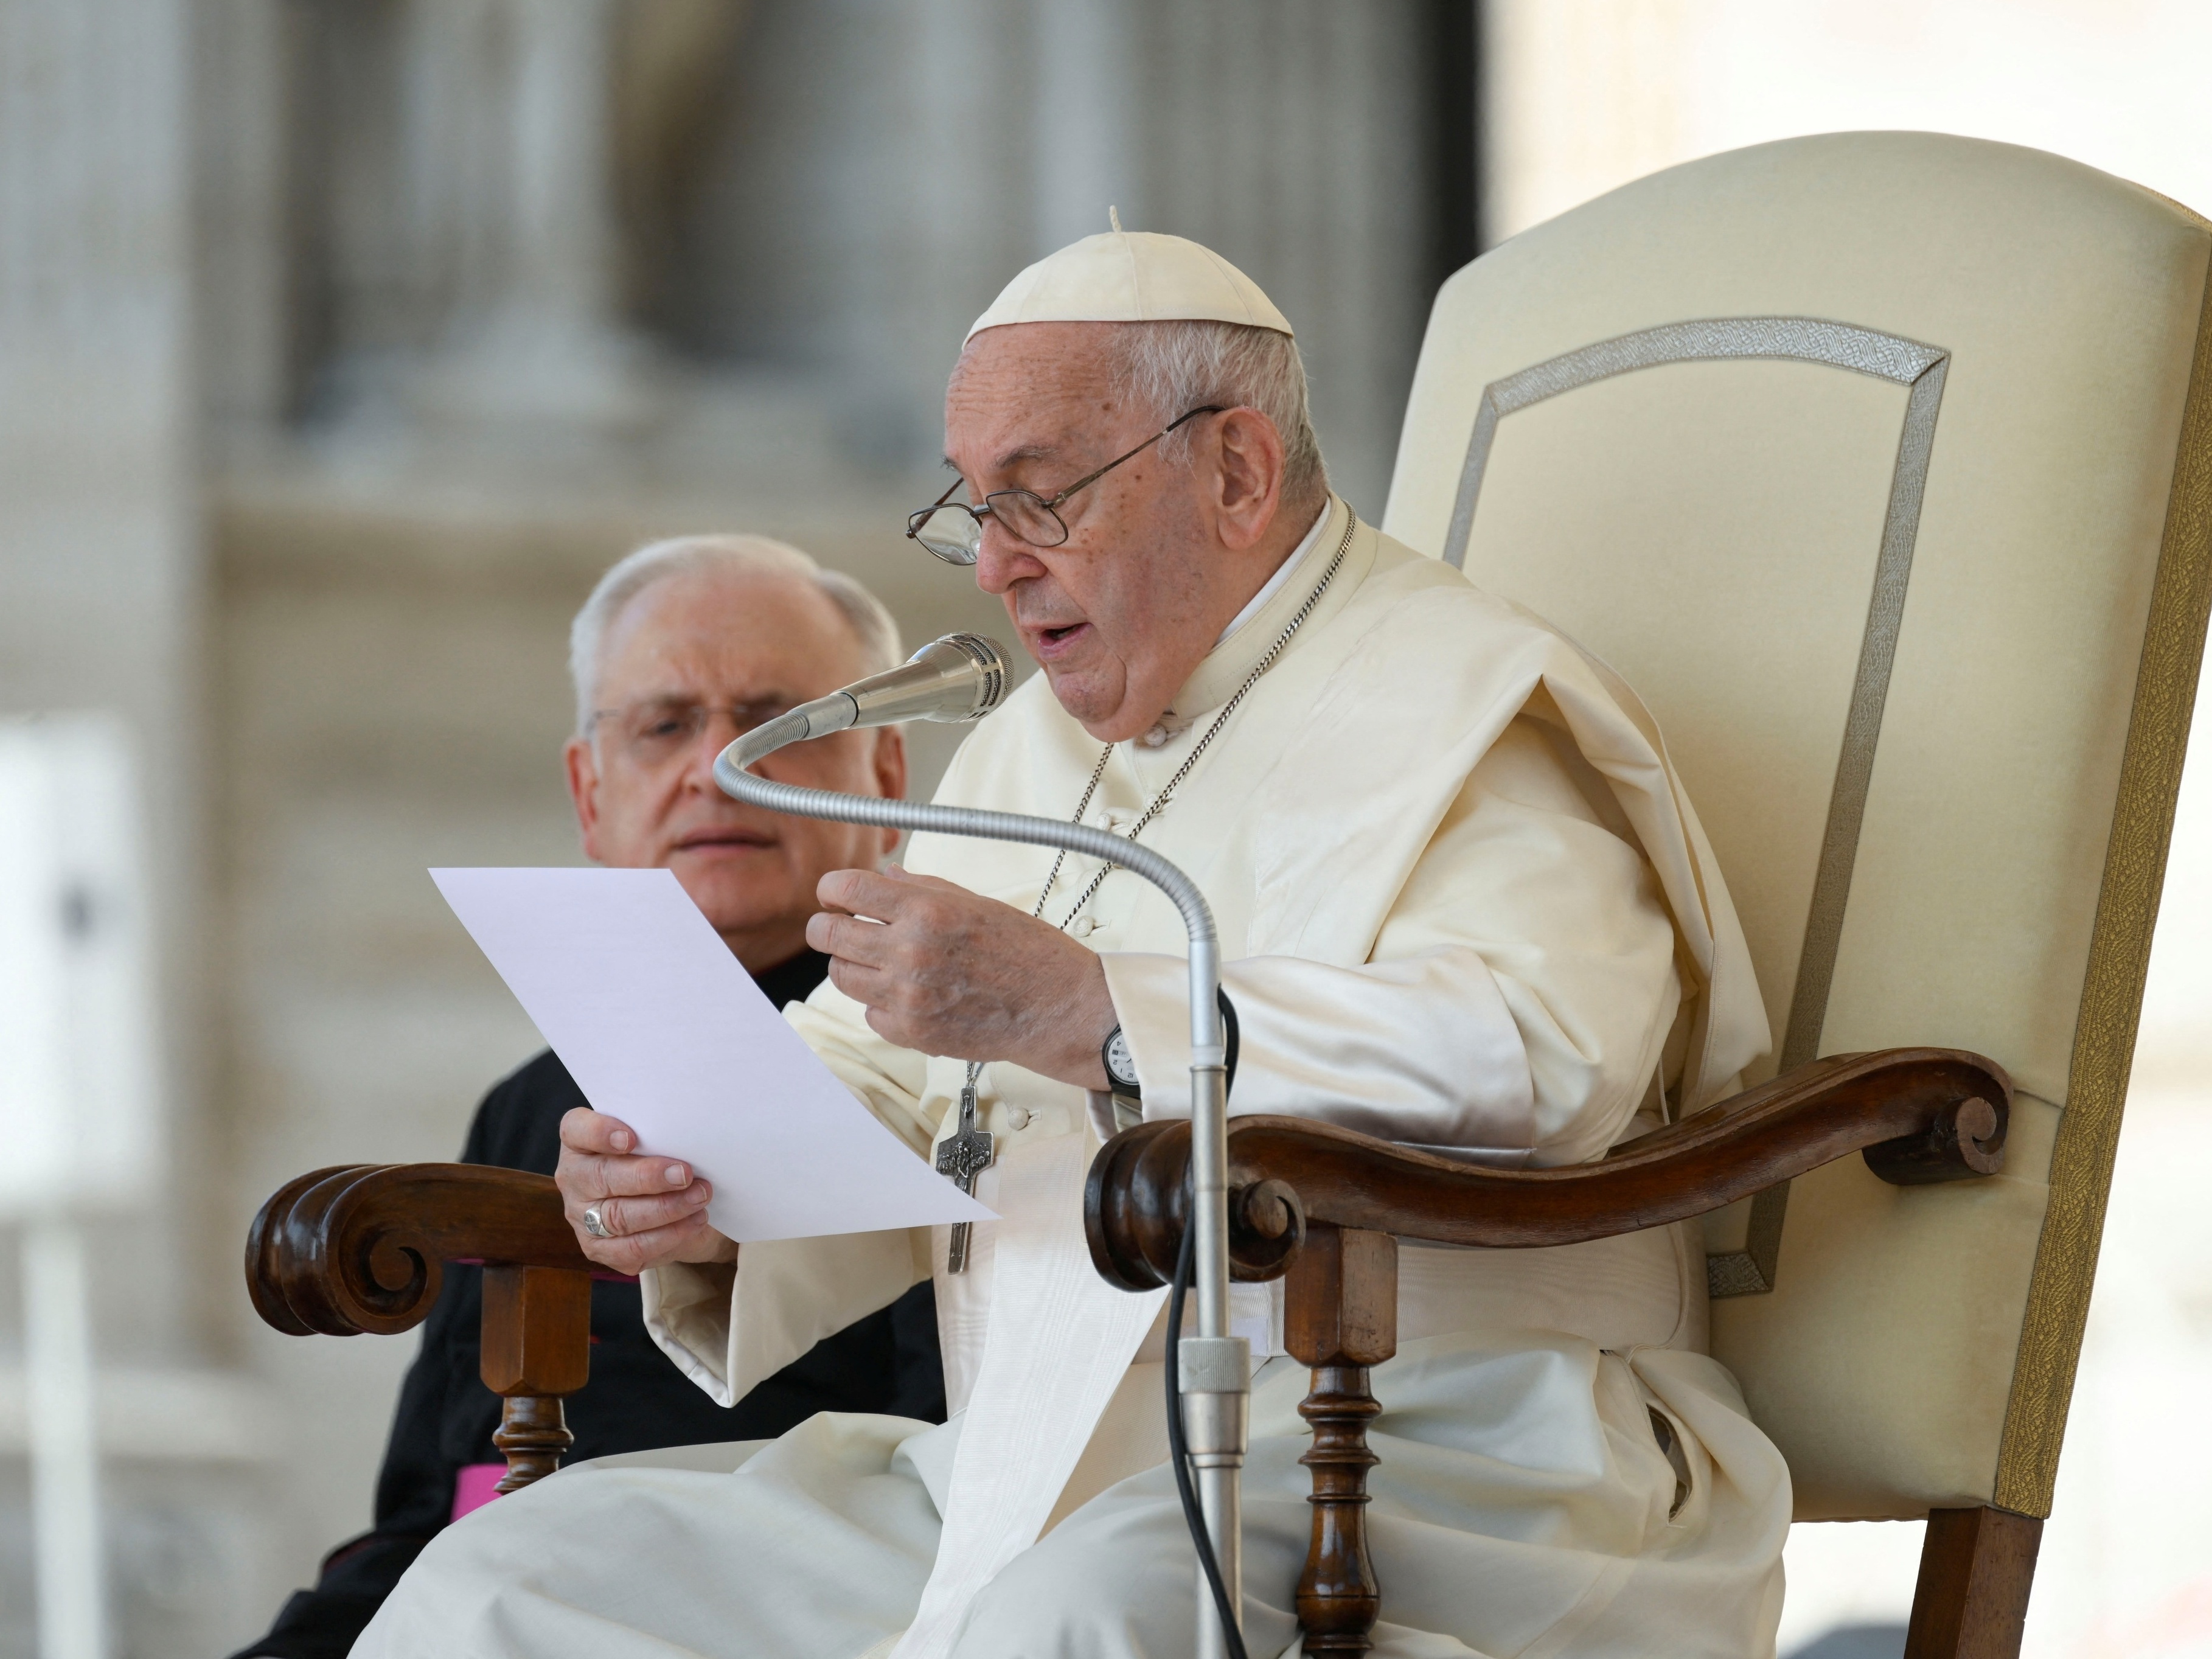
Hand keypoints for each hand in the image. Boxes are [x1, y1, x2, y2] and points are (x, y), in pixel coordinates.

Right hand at [555, 1107, 737, 1275]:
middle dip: (647, 1176)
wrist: (671, 1204)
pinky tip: (693, 1221)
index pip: (575, 1130)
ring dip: (665, 1208)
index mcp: (579, 1142)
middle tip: (684, 1174)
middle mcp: (574, 1178)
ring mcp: (582, 1217)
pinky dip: (668, 1235)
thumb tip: (686, 1137)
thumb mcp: (655, 1141)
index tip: (631, 1138)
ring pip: (618, 1216)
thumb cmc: (659, 1159)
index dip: (599, 1133)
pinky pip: (631, 1248)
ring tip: (699, 1197)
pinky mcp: (598, 1248)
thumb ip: (658, 1136)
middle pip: (601, 1177)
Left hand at [807, 867, 1116, 1087]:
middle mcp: (911, 952)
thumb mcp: (977, 903)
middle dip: (826, 926)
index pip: (848, 889)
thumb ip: (924, 888)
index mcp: (927, 911)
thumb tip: (885, 877)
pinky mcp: (912, 1033)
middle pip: (829, 935)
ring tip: (876, 960)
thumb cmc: (1027, 953)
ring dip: (851, 964)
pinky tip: (907, 993)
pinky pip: (869, 1013)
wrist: (1057, 1008)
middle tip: (836, 925)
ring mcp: (908, 997)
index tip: (833, 893)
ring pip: (841, 976)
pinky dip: (880, 1003)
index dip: (832, 889)